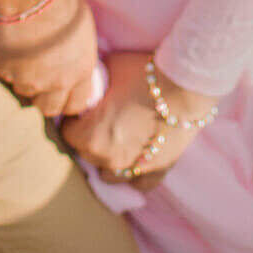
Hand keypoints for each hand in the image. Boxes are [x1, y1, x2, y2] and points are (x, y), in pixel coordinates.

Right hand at [0, 0, 99, 116]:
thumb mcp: (81, 31)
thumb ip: (76, 57)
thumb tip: (71, 65)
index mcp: (81, 70)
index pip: (76, 104)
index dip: (67, 98)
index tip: (60, 88)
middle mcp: (57, 81)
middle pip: (48, 107)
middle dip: (43, 95)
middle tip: (37, 74)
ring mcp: (29, 78)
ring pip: (24, 90)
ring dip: (23, 77)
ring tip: (23, 50)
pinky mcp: (6, 69)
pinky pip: (5, 73)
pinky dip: (6, 62)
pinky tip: (10, 40)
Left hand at [61, 52, 217, 187]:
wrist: (184, 84)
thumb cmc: (143, 73)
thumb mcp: (109, 68)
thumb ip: (94, 82)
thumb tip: (88, 81)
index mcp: (90, 136)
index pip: (67, 133)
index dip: (72, 118)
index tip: (81, 109)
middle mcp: (108, 159)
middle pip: (86, 153)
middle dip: (88, 137)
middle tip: (98, 119)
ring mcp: (133, 168)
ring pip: (108, 174)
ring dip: (107, 158)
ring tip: (116, 138)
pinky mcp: (157, 171)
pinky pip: (138, 183)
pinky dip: (134, 172)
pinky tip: (135, 156)